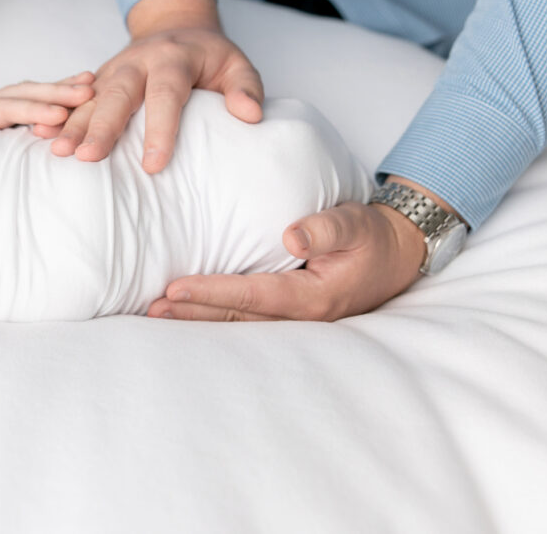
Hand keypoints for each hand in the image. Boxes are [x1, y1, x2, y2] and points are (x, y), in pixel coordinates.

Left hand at [0, 73, 93, 157]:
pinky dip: (57, 87)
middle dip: (55, 95)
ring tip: (92, 86)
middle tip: (88, 95)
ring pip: (31, 90)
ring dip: (60, 88)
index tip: (56, 116)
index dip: (28, 114)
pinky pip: (32, 93)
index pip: (0, 113)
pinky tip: (83, 84)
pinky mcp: (2, 101)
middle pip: (23, 95)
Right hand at [50, 0, 263, 173]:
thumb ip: (246, 88)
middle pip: (116, 94)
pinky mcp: (98, 80)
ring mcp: (113, 70)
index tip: (154, 164)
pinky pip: (74, 99)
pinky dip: (59, 116)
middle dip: (100, 126)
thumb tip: (250, 116)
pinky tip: (41, 135)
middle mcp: (137, 62)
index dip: (160, 129)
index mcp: (173, 58)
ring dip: (71, 124)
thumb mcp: (237, 64)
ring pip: (89, 98)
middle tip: (86, 157)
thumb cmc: (209, 57)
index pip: (165, 94)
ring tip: (57, 151)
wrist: (175, 25)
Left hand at [146, 200, 427, 321]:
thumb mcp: (355, 223)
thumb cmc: (371, 237)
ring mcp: (293, 321)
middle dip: (193, 313)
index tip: (175, 287)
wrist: (394, 257)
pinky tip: (186, 312)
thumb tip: (292, 236)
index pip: (252, 296)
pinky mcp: (287, 314)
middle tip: (151, 308)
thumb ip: (326, 228)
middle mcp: (300, 317)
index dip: (213, 293)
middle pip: (236, 318)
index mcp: (314, 297)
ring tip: (157, 313)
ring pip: (237, 323)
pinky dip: (214, 317)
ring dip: (197, 319)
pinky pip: (245, 319)